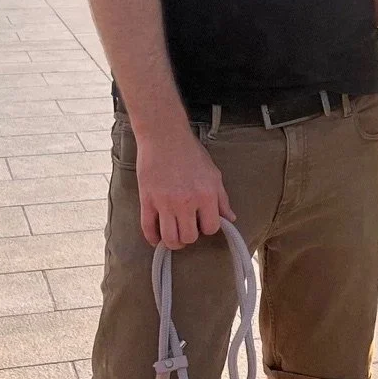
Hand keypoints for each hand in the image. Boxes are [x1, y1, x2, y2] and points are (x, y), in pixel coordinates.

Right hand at [134, 125, 234, 248]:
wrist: (164, 136)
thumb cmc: (191, 153)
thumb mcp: (213, 174)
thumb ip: (222, 199)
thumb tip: (230, 218)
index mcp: (206, 195)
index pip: (211, 228)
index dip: (207, 228)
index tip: (202, 222)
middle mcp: (186, 202)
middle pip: (190, 237)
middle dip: (190, 237)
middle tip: (187, 228)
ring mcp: (164, 202)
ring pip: (170, 238)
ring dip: (173, 242)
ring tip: (174, 237)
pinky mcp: (147, 200)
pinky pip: (148, 228)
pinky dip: (153, 238)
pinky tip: (157, 238)